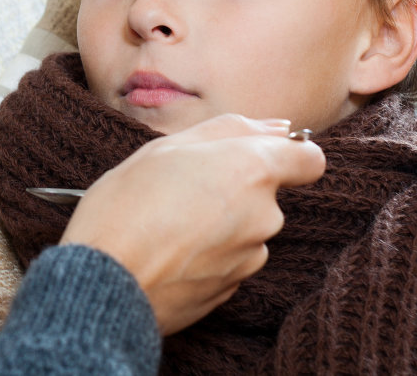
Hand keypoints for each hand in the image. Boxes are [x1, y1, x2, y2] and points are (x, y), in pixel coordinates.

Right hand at [58, 114, 325, 333]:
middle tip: (179, 187)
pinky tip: (169, 251)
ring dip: (218, 222)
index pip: (310, 159)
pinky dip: (207, 253)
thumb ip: (229, 129)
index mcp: (252, 170)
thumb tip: (277, 128)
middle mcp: (264, 216)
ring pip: (245, 228)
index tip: (253, 155)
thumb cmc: (127, 206)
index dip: (287, 153)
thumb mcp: (166, 147)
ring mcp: (251, 258)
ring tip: (167, 222)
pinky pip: (229, 259)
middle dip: (233, 188)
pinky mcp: (233, 290)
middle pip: (266, 194)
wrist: (106, 282)